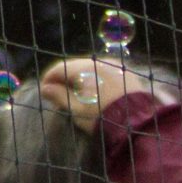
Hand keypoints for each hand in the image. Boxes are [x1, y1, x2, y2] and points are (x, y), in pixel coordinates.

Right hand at [37, 57, 161, 131]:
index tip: (44, 91)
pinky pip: (103, 70)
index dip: (49, 79)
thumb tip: (45, 88)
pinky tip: (93, 90)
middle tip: (58, 93)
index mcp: (84, 69)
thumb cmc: (101, 117)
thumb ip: (59, 96)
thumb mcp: (76, 110)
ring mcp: (112, 65)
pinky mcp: (124, 71)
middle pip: (74, 65)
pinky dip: (94, 77)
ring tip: (76, 92)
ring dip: (79, 77)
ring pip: (89, 67)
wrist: (137, 121)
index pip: (59, 68)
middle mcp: (98, 62)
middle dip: (64, 78)